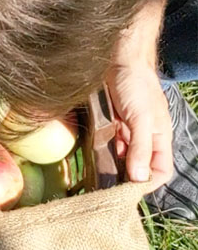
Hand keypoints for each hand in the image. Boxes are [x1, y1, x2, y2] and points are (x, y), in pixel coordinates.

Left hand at [106, 0, 172, 192]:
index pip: (159, 171)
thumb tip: (139, 179)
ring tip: (94, 181)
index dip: (147, 184)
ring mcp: (126, 133)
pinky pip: (107, 147)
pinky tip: (90, 162)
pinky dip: (101, 155)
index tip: (127, 192)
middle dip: (125, 180)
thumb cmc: (135, 84)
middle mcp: (143, 139)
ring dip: (110, 170)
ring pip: (121, 161)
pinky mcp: (110, 126)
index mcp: (159, 138)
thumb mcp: (141, 118)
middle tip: (105, 191)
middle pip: (138, 169)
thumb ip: (140, 147)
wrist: (117, 58)